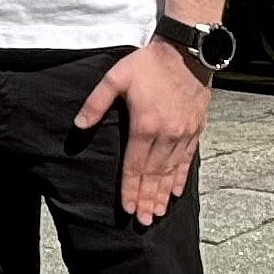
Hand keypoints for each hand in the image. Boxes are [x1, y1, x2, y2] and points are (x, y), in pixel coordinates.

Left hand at [76, 39, 208, 223]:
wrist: (186, 52)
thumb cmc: (147, 64)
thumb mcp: (115, 78)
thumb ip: (95, 103)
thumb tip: (77, 126)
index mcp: (144, 126)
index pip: (134, 166)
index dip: (129, 189)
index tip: (126, 209)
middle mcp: (165, 135)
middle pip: (153, 175)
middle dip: (146, 199)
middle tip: (142, 221)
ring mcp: (183, 134)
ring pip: (171, 171)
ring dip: (163, 194)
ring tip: (157, 214)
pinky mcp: (195, 129)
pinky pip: (187, 160)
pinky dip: (180, 178)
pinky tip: (176, 192)